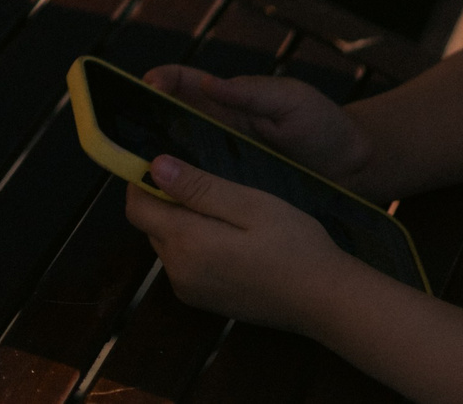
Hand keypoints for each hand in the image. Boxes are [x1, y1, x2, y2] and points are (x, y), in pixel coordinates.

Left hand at [124, 155, 360, 330]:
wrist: (326, 301)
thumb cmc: (294, 246)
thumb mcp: (250, 204)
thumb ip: (199, 187)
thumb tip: (154, 166)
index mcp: (185, 243)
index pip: (136, 206)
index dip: (143, 180)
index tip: (166, 161)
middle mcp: (178, 271)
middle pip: (150, 225)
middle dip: (166, 200)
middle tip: (206, 183)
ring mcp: (190, 291)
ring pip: (167, 243)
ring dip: (181, 223)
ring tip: (223, 210)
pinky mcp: (204, 302)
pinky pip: (183, 264)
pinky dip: (194, 245)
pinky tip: (229, 238)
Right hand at [143, 64, 372, 187]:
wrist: (355, 171)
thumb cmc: (324, 126)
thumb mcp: (291, 100)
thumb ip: (253, 91)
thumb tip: (211, 83)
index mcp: (227, 100)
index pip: (181, 83)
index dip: (159, 80)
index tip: (143, 86)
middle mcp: (217, 129)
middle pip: (168, 121)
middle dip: (142, 123)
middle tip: (122, 133)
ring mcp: (222, 161)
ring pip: (179, 158)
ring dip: (157, 161)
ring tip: (136, 170)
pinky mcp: (233, 190)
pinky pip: (201, 188)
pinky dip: (182, 192)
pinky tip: (169, 200)